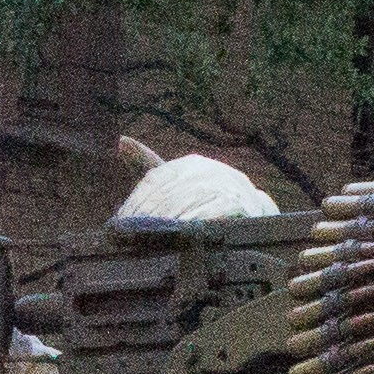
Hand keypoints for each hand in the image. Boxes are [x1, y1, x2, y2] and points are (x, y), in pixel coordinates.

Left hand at [111, 148, 276, 224]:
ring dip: (173, 215)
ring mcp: (227, 184)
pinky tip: (187, 230)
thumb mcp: (178, 184)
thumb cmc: (207, 199)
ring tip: (155, 233)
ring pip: (193, 198)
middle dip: (151, 213)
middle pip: (172, 190)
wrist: (253, 212)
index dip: (137, 201)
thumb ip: (149, 166)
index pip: (156, 179)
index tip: (122, 222)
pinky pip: (220, 208)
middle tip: (135, 232)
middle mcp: (208, 169)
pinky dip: (203, 217)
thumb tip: (121, 140)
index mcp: (190, 165)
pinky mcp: (244, 202)